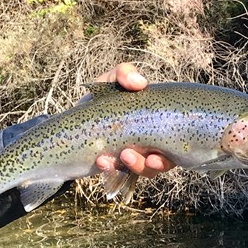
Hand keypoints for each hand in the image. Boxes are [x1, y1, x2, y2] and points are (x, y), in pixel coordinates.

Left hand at [94, 63, 175, 178]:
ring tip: (122, 156)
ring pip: (146, 171)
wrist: (71, 121)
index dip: (174, 149)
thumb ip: (123, 73)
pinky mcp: (118, 168)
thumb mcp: (110, 81)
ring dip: (137, 166)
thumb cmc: (100, 99)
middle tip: (143, 157)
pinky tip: (101, 161)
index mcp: (158, 123)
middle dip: (157, 164)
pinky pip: (121, 175)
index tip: (159, 153)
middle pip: (165, 162)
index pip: (176, 138)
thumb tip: (140, 83)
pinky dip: (111, 169)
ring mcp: (135, 158)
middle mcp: (152, 144)